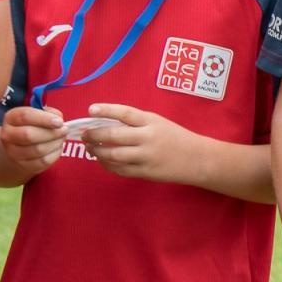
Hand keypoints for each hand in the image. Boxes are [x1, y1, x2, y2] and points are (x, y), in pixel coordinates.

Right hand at [0, 106, 65, 174]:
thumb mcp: (39, 114)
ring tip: (61, 138)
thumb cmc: (35, 126)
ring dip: (55, 143)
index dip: (44, 119)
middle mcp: (8, 135)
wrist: (22, 146)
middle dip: (51, 132)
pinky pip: (44, 161)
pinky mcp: (24, 165)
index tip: (59, 122)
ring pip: (38, 149)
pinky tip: (57, 147)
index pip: (25, 116)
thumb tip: (58, 119)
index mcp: (11, 118)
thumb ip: (50, 113)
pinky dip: (55, 153)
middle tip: (64, 130)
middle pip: (29, 135)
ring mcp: (14, 152)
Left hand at [80, 103, 201, 183]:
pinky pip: (119, 169)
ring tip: (91, 148)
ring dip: (97, 151)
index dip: (106, 110)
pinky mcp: (145, 172)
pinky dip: (107, 165)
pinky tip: (102, 160)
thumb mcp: (159, 123)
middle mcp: (148, 138)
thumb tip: (104, 123)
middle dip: (94, 135)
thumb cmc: (176, 138)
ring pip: (113, 155)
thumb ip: (137, 123)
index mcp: (152, 122)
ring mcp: (146, 156)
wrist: (197, 159)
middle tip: (84, 134)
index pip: (125, 113)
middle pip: (113, 136)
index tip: (90, 109)